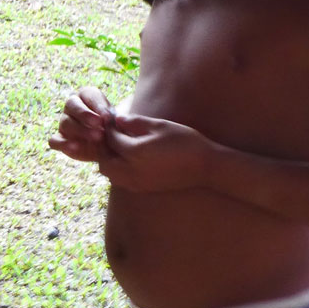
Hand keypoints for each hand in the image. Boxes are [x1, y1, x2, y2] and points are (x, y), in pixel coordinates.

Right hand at [47, 87, 116, 163]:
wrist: (113, 147)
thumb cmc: (116, 129)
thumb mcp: (119, 120)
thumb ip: (112, 117)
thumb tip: (107, 117)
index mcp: (86, 96)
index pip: (86, 94)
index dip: (96, 105)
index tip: (107, 117)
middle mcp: (72, 107)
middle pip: (71, 105)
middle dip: (86, 116)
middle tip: (101, 128)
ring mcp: (64, 123)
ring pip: (65, 122)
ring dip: (80, 130)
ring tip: (96, 139)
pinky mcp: (61, 140)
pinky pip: (54, 140)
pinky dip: (63, 143)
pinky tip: (76, 148)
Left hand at [97, 113, 211, 194]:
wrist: (205, 167)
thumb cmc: (185, 141)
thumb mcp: (160, 126)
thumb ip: (136, 122)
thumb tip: (117, 119)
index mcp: (135, 152)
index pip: (111, 139)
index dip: (108, 128)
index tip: (110, 119)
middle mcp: (131, 171)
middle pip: (104, 160)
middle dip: (103, 146)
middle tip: (110, 134)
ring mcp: (136, 182)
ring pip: (109, 174)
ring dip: (108, 159)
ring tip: (117, 146)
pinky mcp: (143, 188)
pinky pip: (119, 181)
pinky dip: (116, 170)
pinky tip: (126, 159)